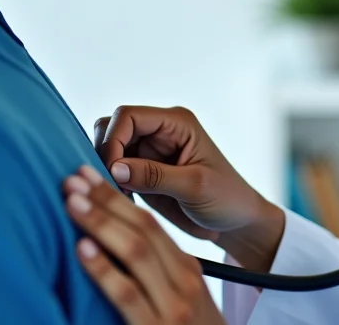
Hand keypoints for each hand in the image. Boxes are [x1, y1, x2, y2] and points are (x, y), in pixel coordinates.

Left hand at [64, 166, 225, 324]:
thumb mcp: (181, 300)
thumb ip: (156, 275)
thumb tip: (115, 246)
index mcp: (187, 269)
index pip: (148, 222)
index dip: (115, 197)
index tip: (87, 175)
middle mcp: (184, 281)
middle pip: (142, 228)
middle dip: (104, 201)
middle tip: (72, 176)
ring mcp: (174, 306)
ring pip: (135, 252)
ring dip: (100, 223)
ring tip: (71, 203)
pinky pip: (127, 294)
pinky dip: (103, 270)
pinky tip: (82, 250)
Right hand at [94, 106, 284, 271]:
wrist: (235, 222)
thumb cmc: (226, 199)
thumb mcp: (195, 187)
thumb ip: (155, 176)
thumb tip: (114, 168)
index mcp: (177, 123)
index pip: (129, 116)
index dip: (113, 140)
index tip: (112, 173)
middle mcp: (160, 131)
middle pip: (111, 128)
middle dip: (104, 154)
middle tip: (112, 186)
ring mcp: (148, 151)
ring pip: (107, 148)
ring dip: (104, 169)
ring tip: (117, 195)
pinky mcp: (141, 172)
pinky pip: (112, 170)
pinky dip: (108, 183)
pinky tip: (121, 201)